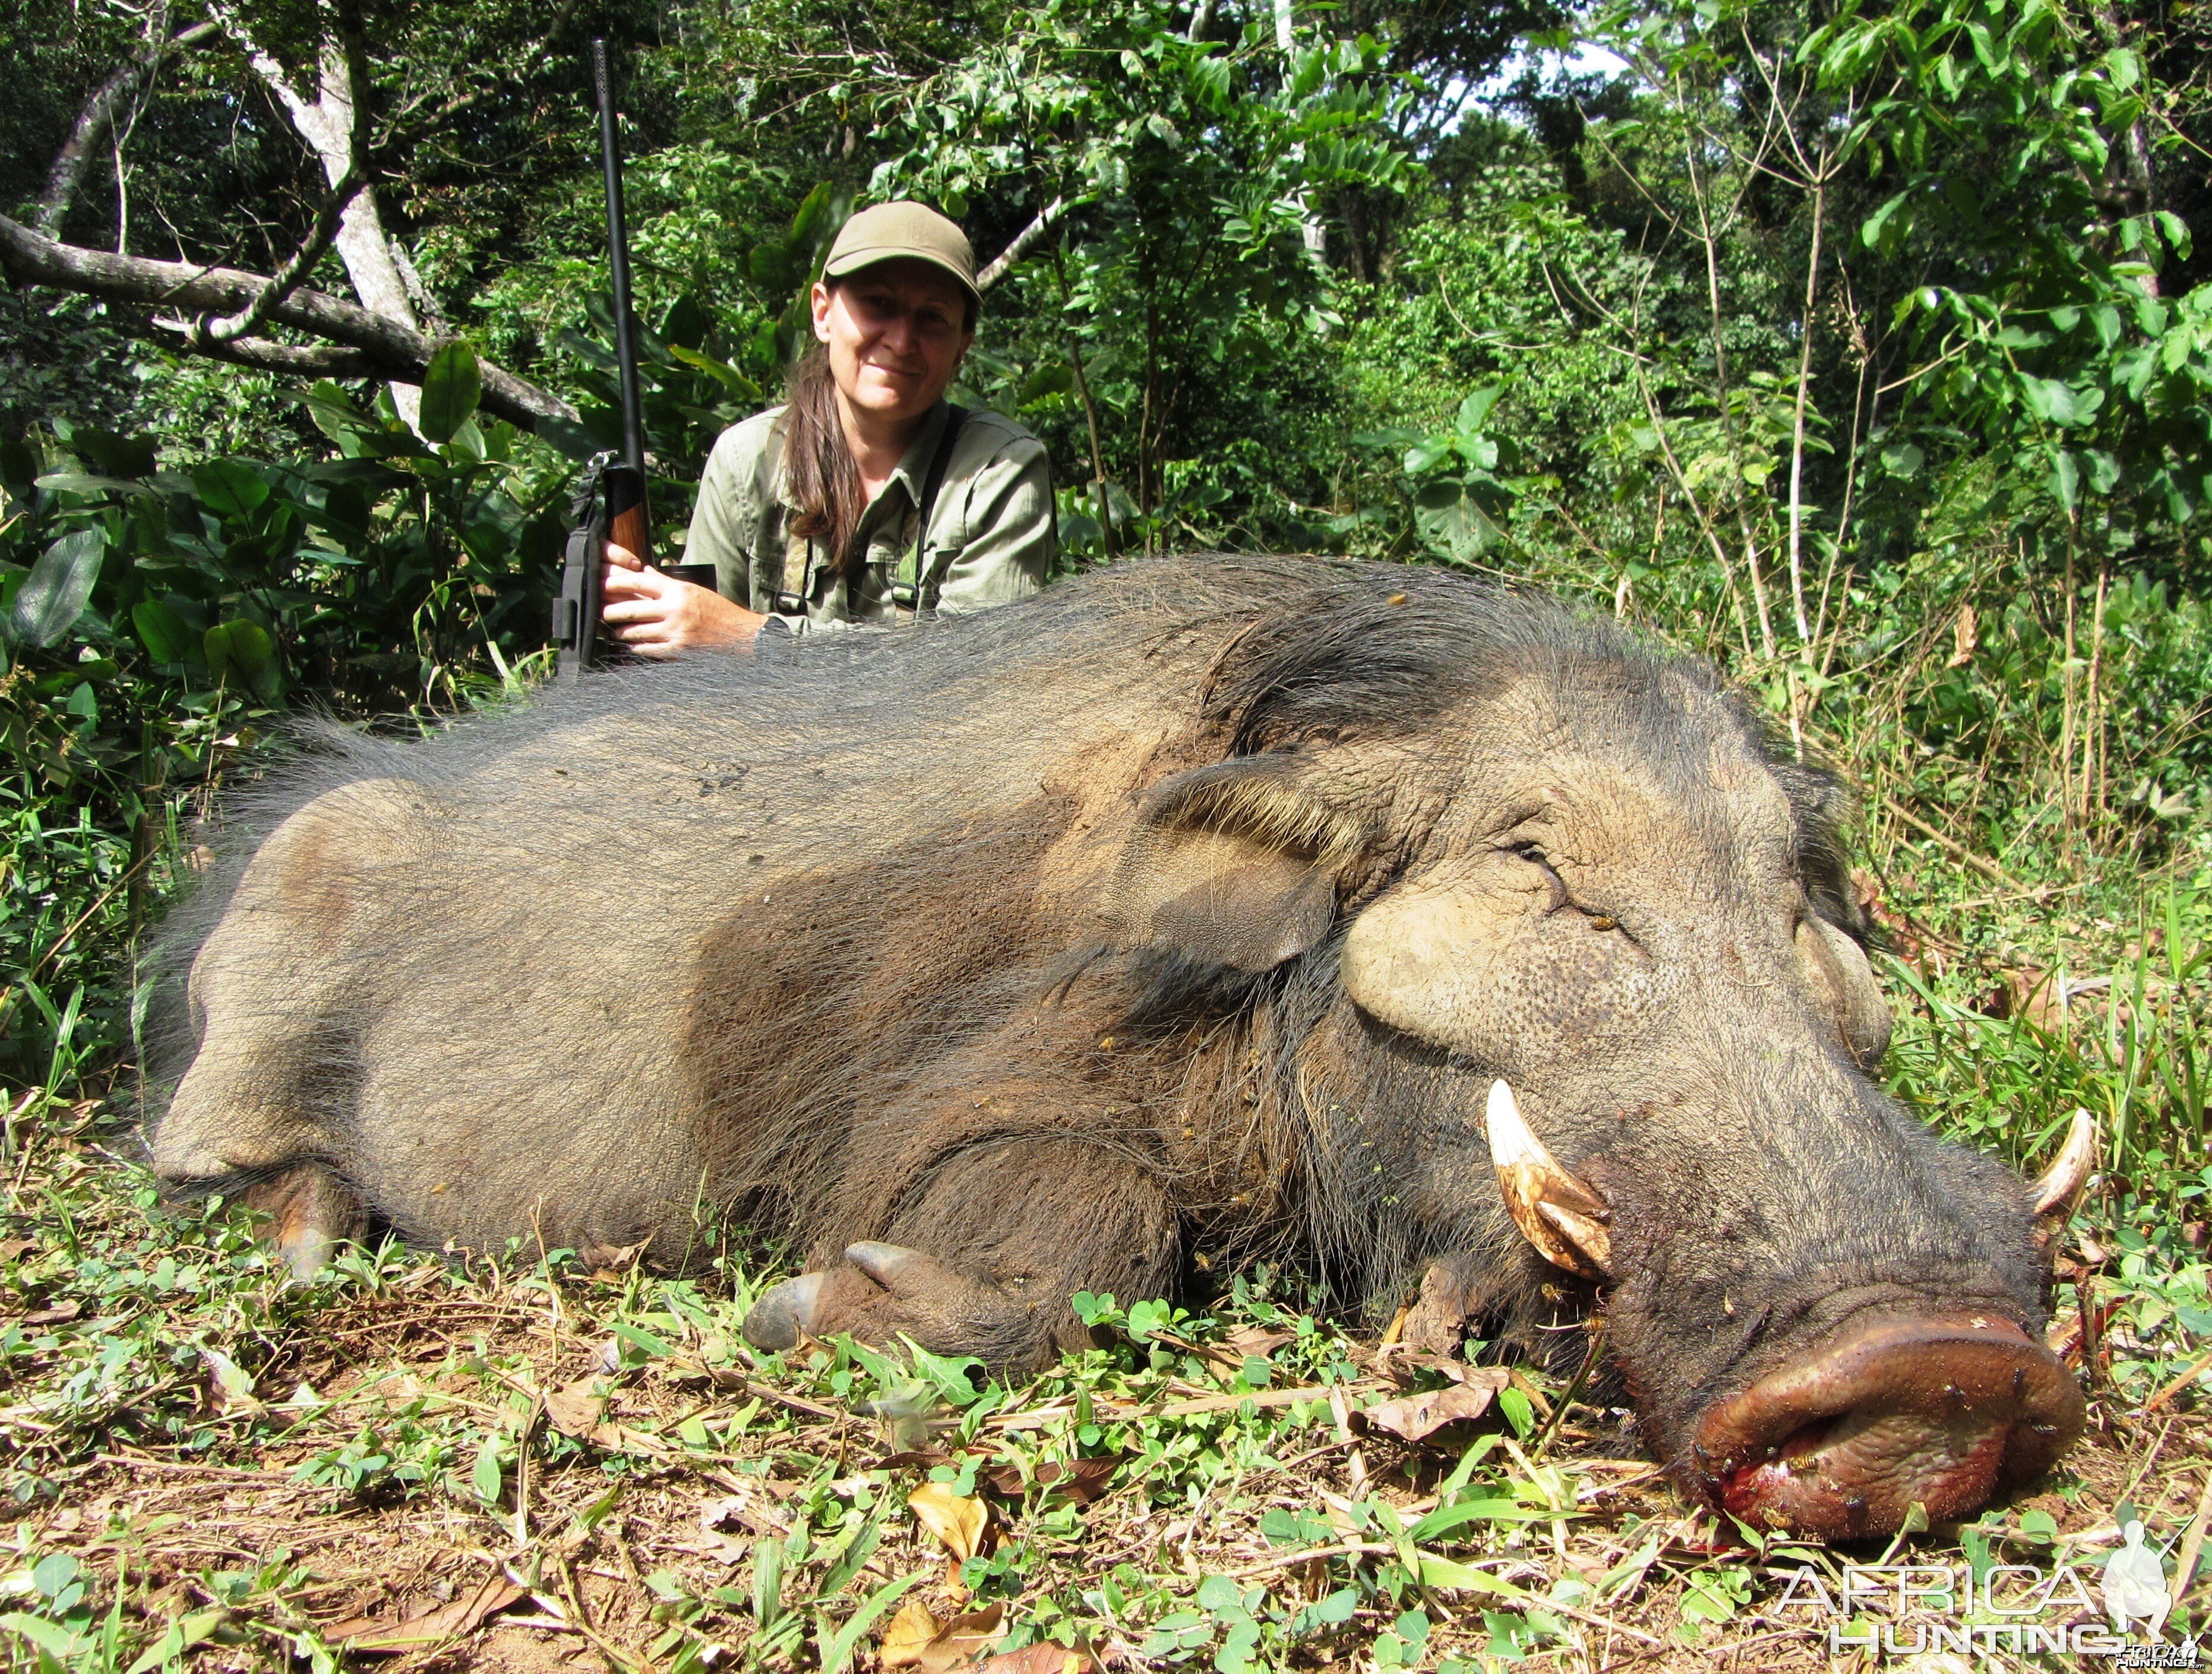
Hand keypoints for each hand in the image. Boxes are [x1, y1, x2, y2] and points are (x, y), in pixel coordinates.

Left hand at [601, 542, 766, 654]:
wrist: (741, 635)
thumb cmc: (718, 610)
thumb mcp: (693, 590)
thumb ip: (667, 582)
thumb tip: (645, 572)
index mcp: (678, 590)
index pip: (639, 582)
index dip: (616, 583)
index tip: (603, 584)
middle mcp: (674, 609)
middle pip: (631, 609)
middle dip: (611, 611)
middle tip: (602, 612)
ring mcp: (675, 631)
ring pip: (636, 631)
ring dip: (621, 632)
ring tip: (614, 630)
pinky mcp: (678, 650)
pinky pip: (648, 649)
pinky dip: (636, 647)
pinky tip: (631, 645)